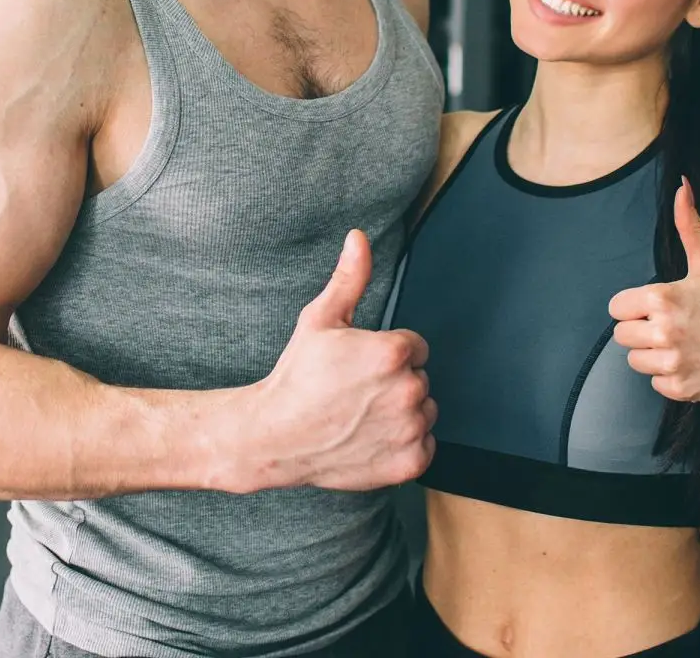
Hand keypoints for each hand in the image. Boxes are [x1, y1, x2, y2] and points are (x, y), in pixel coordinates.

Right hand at [251, 229, 436, 491]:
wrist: (274, 437)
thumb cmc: (297, 375)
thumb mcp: (320, 319)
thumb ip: (350, 278)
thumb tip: (359, 237)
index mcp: (393, 353)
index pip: (415, 348)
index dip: (387, 355)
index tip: (360, 367)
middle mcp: (409, 391)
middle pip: (420, 379)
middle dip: (394, 382)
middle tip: (356, 391)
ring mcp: (409, 430)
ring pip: (424, 411)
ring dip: (402, 412)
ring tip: (362, 414)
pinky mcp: (408, 463)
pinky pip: (424, 445)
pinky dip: (405, 444)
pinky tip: (371, 438)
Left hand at [609, 178, 699, 401]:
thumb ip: (689, 225)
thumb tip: (682, 186)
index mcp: (662, 298)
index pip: (616, 308)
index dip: (634, 307)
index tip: (657, 306)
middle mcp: (663, 331)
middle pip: (622, 335)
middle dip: (642, 330)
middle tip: (671, 325)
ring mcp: (672, 363)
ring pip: (635, 360)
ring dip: (652, 354)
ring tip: (680, 343)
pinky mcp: (680, 388)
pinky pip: (654, 383)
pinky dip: (668, 376)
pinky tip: (690, 362)